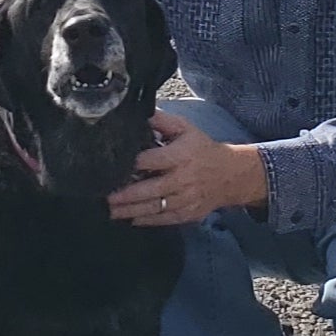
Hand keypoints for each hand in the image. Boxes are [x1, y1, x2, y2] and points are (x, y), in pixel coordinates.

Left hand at [107, 114, 268, 228]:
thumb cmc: (202, 149)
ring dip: (130, 211)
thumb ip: (162, 121)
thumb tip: (139, 114)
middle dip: (125, 195)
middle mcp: (182, 179)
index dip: (131, 164)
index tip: (111, 167)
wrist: (231, 175)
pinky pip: (164, 219)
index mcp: (180, 156)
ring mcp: (186, 199)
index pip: (151, 160)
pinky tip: (130, 220)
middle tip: (104, 196)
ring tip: (110, 211)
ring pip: (154, 207)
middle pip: (149, 189)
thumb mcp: (185, 128)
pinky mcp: (188, 213)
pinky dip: (146, 220)